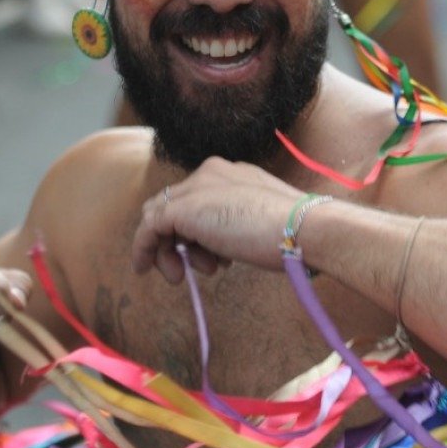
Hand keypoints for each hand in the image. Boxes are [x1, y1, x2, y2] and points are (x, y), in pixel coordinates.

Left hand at [131, 158, 308, 283]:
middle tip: (195, 270)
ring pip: (158, 217)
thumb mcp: (260, 223)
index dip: (195, 232)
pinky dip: (143, 248)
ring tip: (186, 275)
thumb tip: (220, 247)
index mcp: (232, 173)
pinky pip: (149, 229)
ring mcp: (196, 189)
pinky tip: (143, 268)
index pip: (196, 198)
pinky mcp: (183, 209)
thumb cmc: (294, 234)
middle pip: (173, 205)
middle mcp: (211, 172)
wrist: (303, 229)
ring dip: (167, 250)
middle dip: (178, 241)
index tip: (210, 261)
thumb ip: (236, 224)